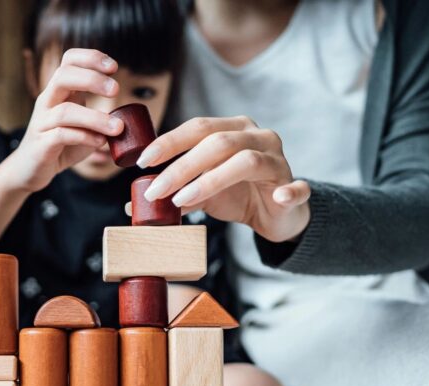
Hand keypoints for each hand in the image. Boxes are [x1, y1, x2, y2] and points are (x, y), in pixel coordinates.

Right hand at [0, 48, 123, 192]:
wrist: (31, 170)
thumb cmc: (61, 145)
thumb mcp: (82, 125)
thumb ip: (99, 117)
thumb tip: (128, 118)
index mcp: (58, 92)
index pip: (69, 60)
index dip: (91, 57)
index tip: (114, 67)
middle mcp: (47, 102)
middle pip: (63, 76)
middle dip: (92, 79)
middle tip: (116, 90)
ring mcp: (41, 123)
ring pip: (65, 111)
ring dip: (95, 118)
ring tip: (118, 128)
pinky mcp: (41, 144)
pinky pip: (61, 135)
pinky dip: (84, 137)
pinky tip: (100, 142)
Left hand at [137, 116, 310, 242]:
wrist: (275, 215)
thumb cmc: (236, 195)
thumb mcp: (200, 192)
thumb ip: (173, 193)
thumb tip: (132, 203)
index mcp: (234, 130)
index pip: (198, 127)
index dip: (170, 142)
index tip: (142, 161)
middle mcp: (258, 137)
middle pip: (217, 142)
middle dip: (181, 166)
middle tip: (154, 189)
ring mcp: (278, 160)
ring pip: (246, 161)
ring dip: (211, 181)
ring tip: (181, 200)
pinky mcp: (294, 187)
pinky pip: (295, 188)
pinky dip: (288, 192)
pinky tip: (277, 198)